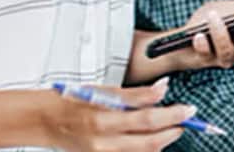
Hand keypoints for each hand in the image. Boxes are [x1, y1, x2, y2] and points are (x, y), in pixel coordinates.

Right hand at [42, 80, 193, 151]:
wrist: (43, 122)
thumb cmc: (69, 101)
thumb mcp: (102, 91)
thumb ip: (135, 94)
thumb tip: (163, 88)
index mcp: (102, 118)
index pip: (147, 118)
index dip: (173, 114)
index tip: (189, 109)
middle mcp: (103, 142)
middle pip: (150, 141)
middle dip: (173, 130)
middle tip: (185, 120)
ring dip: (162, 141)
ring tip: (167, 127)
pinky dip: (146, 149)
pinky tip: (149, 139)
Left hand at [174, 0, 233, 69]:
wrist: (182, 37)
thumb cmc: (212, 19)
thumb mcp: (233, 7)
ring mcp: (223, 58)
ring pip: (228, 52)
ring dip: (221, 33)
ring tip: (213, 16)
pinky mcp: (204, 60)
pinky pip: (205, 55)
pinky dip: (202, 44)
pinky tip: (198, 35)